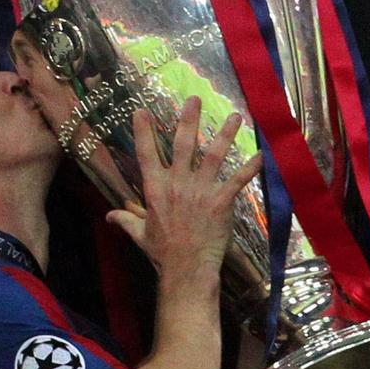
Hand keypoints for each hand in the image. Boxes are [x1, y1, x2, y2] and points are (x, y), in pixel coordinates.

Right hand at [107, 96, 261, 276]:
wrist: (186, 270)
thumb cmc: (162, 252)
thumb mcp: (139, 234)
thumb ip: (125, 220)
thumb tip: (108, 216)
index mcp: (155, 189)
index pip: (145, 154)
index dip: (143, 131)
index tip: (141, 110)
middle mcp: (177, 184)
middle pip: (183, 144)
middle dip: (189, 119)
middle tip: (194, 99)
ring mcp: (200, 191)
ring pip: (213, 154)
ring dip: (225, 134)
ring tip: (235, 116)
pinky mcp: (221, 202)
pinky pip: (238, 180)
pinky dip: (250, 167)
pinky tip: (261, 155)